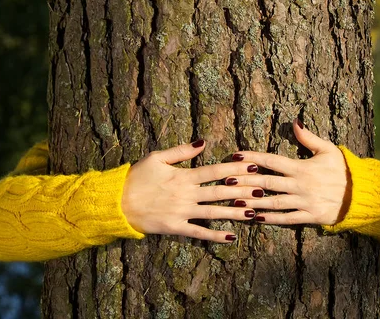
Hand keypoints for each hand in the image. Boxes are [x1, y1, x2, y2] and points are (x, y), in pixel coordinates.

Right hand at [122, 140, 262, 242]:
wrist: (116, 202)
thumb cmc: (136, 177)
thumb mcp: (157, 158)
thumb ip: (181, 151)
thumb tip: (203, 141)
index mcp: (183, 176)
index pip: (215, 171)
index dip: (235, 168)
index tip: (253, 166)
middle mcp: (186, 194)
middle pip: (220, 192)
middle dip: (242, 190)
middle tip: (263, 190)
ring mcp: (182, 212)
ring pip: (213, 213)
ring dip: (234, 213)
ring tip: (254, 212)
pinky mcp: (175, 227)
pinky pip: (198, 232)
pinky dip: (214, 235)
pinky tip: (231, 237)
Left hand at [226, 119, 351, 225]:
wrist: (363, 195)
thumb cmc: (344, 170)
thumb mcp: (329, 150)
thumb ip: (309, 138)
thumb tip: (295, 122)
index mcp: (302, 167)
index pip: (272, 160)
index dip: (252, 157)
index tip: (235, 156)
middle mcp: (300, 185)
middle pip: (266, 181)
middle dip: (244, 181)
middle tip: (225, 180)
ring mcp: (304, 202)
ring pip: (273, 202)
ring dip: (252, 202)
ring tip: (233, 202)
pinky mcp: (309, 217)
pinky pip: (286, 218)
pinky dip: (270, 219)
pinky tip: (254, 218)